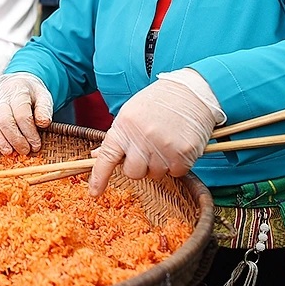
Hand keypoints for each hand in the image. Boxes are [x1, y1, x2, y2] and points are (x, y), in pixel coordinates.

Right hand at [0, 73, 53, 154]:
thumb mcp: (44, 98)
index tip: (36, 145)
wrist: (17, 83)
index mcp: (19, 91)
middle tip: (25, 151)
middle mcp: (2, 95)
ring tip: (8, 151)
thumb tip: (43, 123)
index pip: (22, 114)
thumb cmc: (31, 95)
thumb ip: (45, 109)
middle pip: (5, 120)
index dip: (29, 132)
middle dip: (15, 139)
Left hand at [87, 78, 217, 195]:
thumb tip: (97, 156)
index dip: (99, 177)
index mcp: (124, 127)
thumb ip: (117, 137)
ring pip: (155, 174)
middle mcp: (142, 138)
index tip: (94, 193)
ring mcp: (163, 146)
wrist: (191, 92)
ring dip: (160, 164)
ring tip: (166, 142)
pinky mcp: (183, 153)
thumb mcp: (131, 114)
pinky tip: (178, 146)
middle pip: (133, 173)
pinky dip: (178, 164)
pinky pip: (176, 172)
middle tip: (148, 150)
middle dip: (139, 167)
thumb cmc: (158, 102)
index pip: (107, 157)